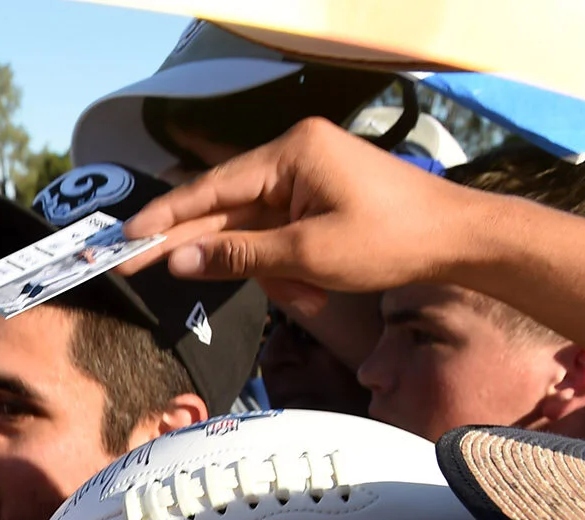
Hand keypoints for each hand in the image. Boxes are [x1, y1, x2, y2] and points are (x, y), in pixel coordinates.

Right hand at [117, 118, 468, 316]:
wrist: (460, 240)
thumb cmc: (393, 240)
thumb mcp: (308, 254)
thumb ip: (238, 254)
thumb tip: (179, 258)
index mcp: (290, 154)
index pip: (210, 190)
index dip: (163, 218)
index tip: (124, 238)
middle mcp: (294, 156)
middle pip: (225, 208)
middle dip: (205, 251)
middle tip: (134, 266)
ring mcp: (307, 177)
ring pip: (254, 231)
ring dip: (271, 273)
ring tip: (308, 299)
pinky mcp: (320, 197)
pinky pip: (281, 236)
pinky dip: (289, 269)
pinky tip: (314, 294)